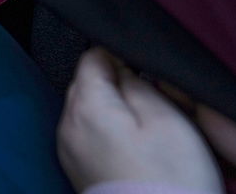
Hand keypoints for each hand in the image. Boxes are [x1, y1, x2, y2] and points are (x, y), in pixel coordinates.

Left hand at [58, 48, 222, 191]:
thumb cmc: (168, 179)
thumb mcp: (166, 119)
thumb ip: (139, 84)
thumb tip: (122, 68)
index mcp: (86, 105)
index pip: (91, 58)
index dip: (118, 56)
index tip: (140, 69)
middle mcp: (66, 123)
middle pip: (84, 83)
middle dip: (112, 83)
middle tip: (146, 100)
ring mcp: (67, 148)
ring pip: (83, 108)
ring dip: (107, 109)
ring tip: (141, 128)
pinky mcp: (75, 168)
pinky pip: (84, 134)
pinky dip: (103, 131)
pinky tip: (129, 147)